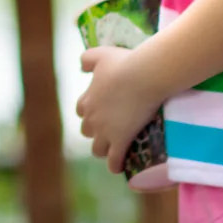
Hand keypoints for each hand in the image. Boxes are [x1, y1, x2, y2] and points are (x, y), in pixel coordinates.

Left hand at [77, 47, 163, 173]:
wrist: (141, 77)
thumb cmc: (123, 64)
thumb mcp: (100, 55)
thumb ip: (87, 59)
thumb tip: (81, 66)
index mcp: (87, 100)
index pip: (80, 110)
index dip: (89, 111)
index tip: (100, 111)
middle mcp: (92, 118)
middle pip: (87, 131)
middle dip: (95, 132)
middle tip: (109, 130)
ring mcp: (104, 132)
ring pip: (97, 149)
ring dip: (104, 149)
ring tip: (114, 150)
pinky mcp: (120, 141)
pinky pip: (114, 161)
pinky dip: (116, 165)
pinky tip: (120, 167)